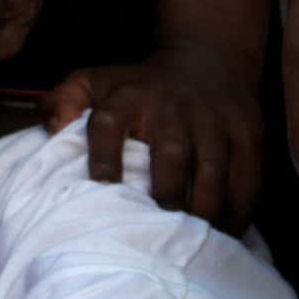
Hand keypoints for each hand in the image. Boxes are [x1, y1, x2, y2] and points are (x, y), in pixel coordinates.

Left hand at [37, 38, 262, 228]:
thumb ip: (63, 100)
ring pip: (214, 169)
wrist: (208, 59)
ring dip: (205, 209)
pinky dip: (240, 207)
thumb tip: (50, 126)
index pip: (107, 123)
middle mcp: (172, 108)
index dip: (103, 155)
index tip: (102, 188)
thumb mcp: (95, 80)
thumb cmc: (139, 85)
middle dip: (166, 194)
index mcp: (128, 97)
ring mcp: (214, 121)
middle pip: (171, 153)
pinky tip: (229, 232)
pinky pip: (249, 175)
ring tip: (196, 239)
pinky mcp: (248, 133)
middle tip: (160, 229)